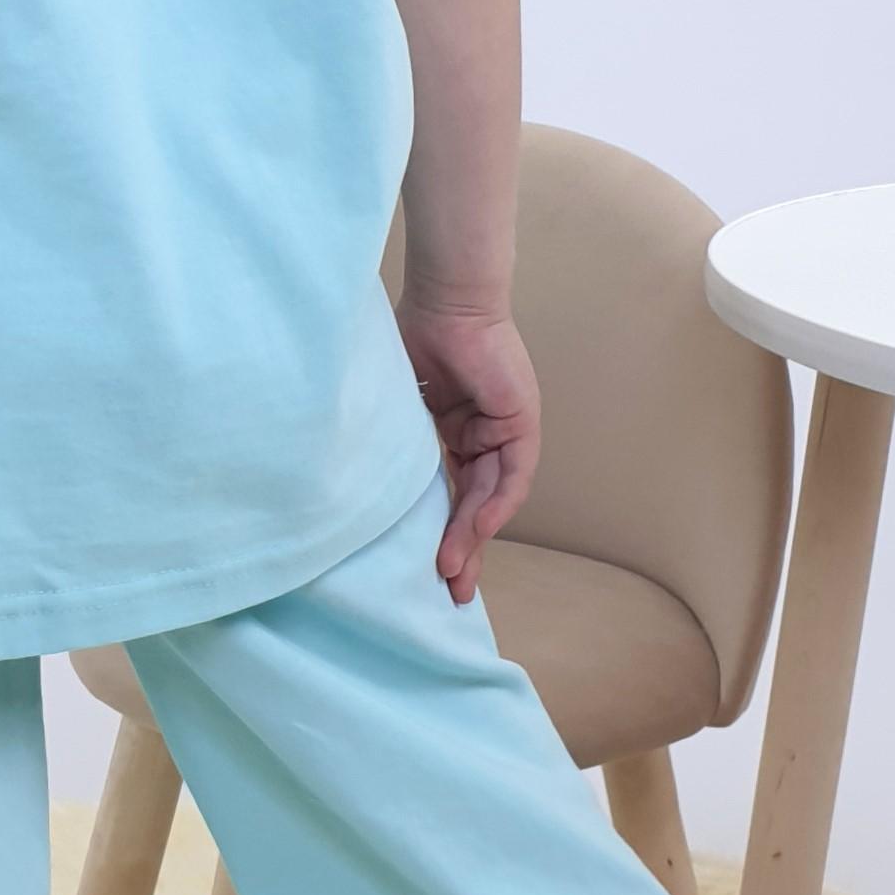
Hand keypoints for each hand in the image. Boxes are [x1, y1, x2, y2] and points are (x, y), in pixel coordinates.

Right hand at [395, 303, 539, 598]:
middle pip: (475, 505)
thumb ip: (404, 446)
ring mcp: (504, 432)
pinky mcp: (521, 423)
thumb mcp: (403, 407)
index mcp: (456, 433)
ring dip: (473, 535)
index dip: (443, 533)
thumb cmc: (414, 339)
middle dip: (462, 549)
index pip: (453, 494)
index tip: (430, 570)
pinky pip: (511, 475)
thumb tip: (373, 492)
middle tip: (450, 591)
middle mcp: (483, 437)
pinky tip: (478, 530)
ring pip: (492, 497)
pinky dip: (495, 504)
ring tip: (453, 571)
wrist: (445, 303)